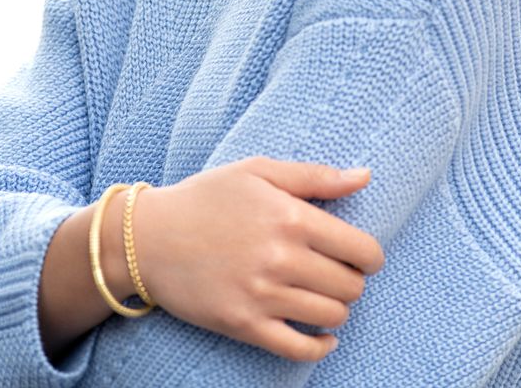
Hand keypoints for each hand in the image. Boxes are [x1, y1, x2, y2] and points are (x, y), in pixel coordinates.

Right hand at [133, 156, 383, 361]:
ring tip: (323, 295)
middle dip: (353, 280)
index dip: (371, 256)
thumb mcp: (258, 171)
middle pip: (350, 285)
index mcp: (290, 217)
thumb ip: (315, 176)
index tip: (363, 255)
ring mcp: (262, 295)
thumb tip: (365, 176)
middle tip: (337, 272)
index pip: (360, 249)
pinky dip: (320, 346)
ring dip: (337, 308)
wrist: (149, 238)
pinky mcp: (244, 325)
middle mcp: (281, 258)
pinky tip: (322, 335)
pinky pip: (299, 349)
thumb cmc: (207, 198)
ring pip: (331, 316)